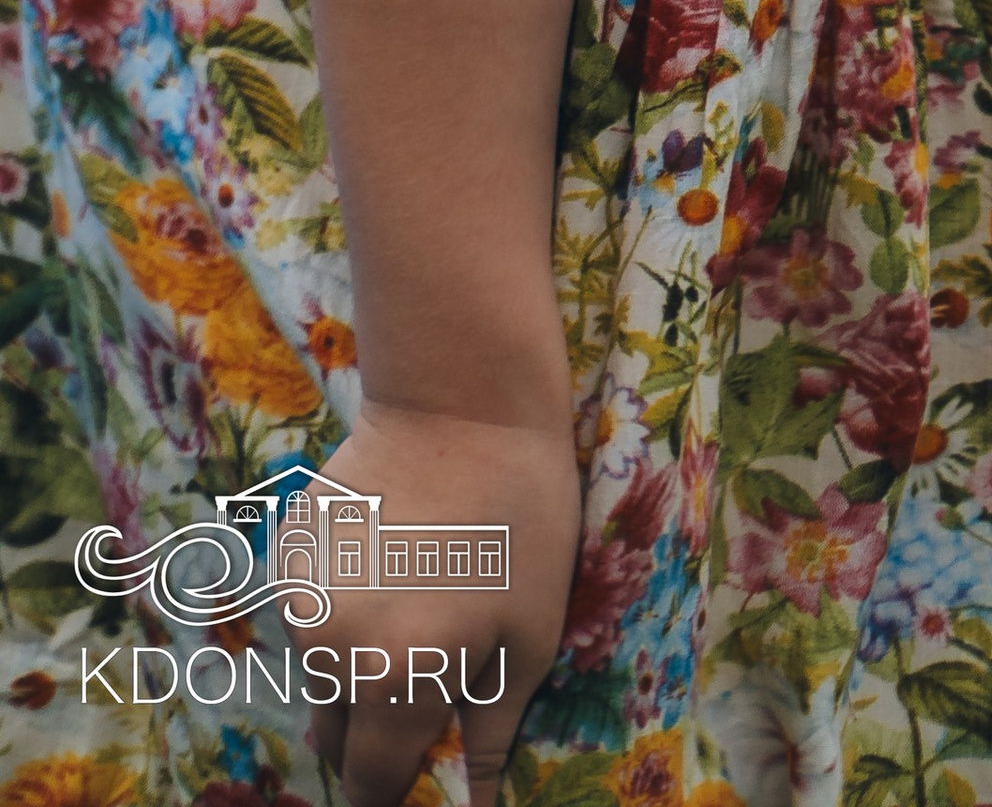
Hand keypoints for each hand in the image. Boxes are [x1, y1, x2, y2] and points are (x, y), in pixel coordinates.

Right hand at [299, 406, 580, 803]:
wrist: (462, 400)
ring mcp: (300, 602)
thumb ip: (493, 729)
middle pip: (338, 739)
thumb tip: (480, 799)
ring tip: (416, 611)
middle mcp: (333, 651)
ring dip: (358, 676)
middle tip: (429, 693)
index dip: (396, 795)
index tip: (423, 784)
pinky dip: (342, 620)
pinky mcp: (285, 560)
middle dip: (377, 738)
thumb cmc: (520, 515)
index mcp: (398, 677)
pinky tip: (389, 570)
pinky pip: (310, 623)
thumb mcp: (531, 632)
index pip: (372, 783)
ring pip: (321, 681)